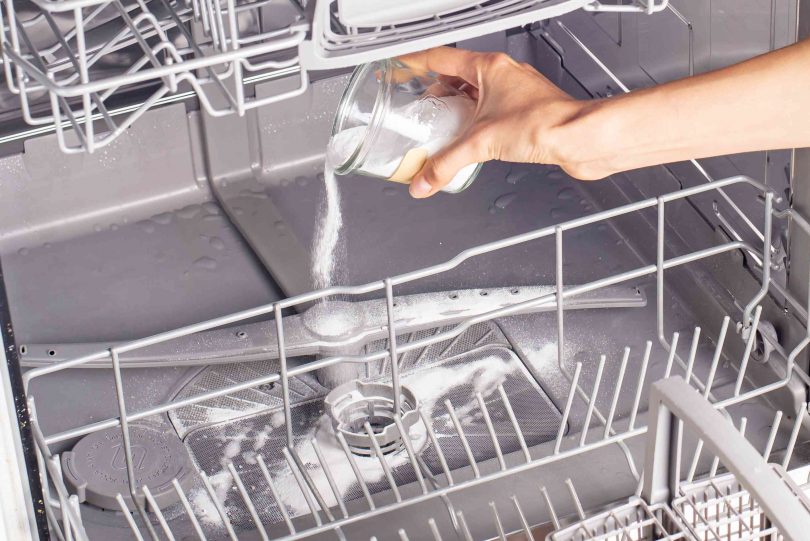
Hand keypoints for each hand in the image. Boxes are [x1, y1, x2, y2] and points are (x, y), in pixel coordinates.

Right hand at [399, 47, 601, 197]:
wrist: (578, 138)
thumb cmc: (544, 123)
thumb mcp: (481, 143)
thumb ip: (446, 164)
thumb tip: (423, 181)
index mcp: (489, 67)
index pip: (440, 58)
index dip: (415, 62)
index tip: (400, 67)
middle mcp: (503, 74)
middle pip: (458, 76)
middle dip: (436, 92)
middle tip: (420, 107)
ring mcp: (516, 91)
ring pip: (477, 93)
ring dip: (457, 108)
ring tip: (442, 125)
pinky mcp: (526, 110)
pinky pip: (492, 110)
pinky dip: (476, 121)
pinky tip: (472, 139)